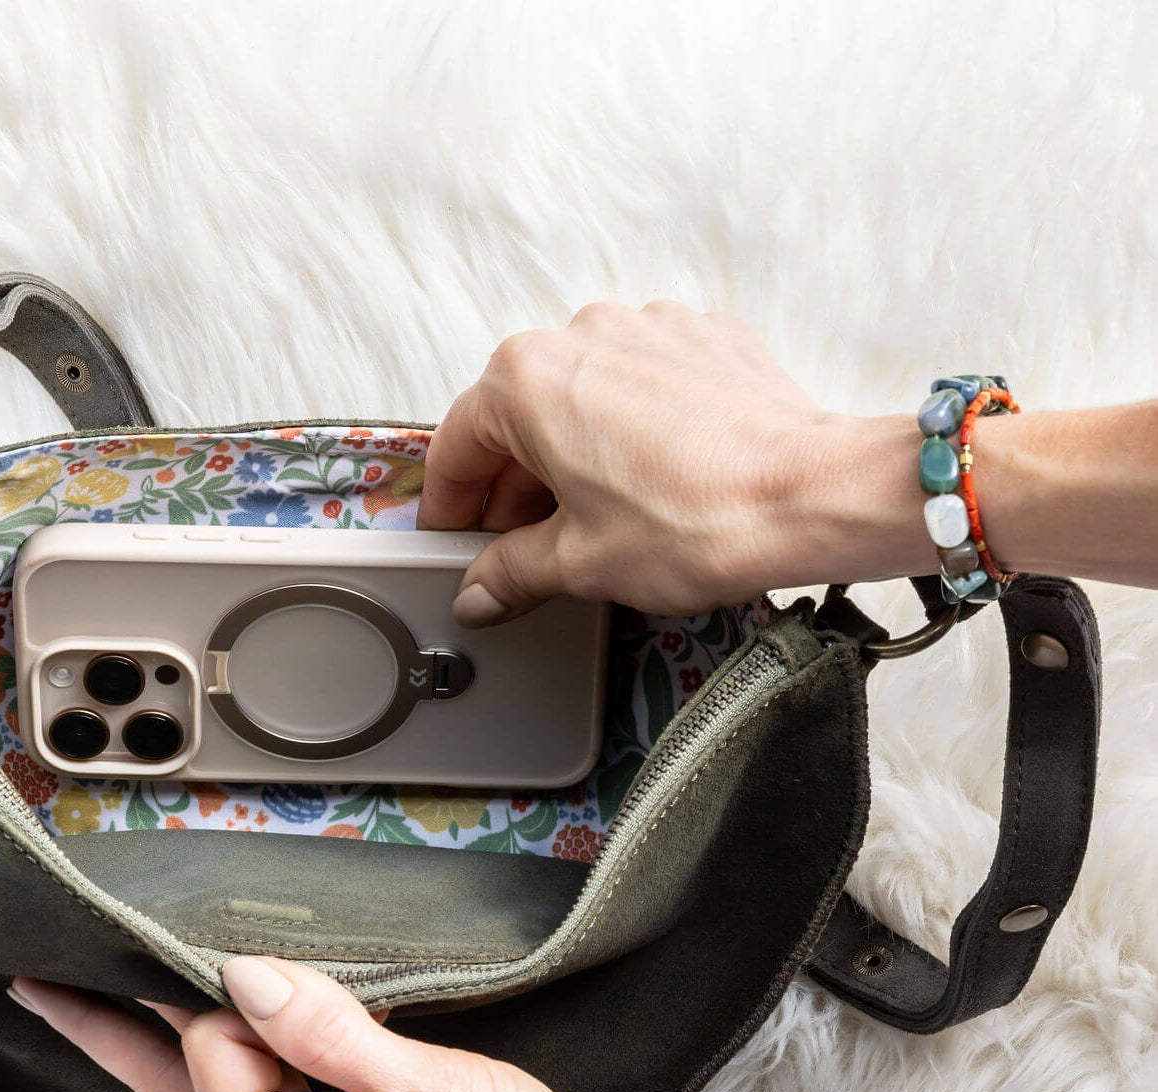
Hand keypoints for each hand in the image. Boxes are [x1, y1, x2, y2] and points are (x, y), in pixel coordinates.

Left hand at [9, 957, 751, 1091]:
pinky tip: (264, 1017)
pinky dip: (268, 1047)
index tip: (201, 933)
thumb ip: (328, 1034)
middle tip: (44, 983)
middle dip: (110, 1032)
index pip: (211, 1057)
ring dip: (194, 1033)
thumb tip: (242, 978)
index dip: (216, 992)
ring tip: (132, 987)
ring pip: (229, 1087)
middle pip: (178, 1089)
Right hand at [418, 302, 934, 620]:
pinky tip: (650, 481)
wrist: (816, 495)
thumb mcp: (580, 563)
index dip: (450, 507)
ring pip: (581, 397)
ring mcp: (648, 328)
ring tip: (594, 518)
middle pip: (518, 417)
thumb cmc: (702, 519)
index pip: (457, 446)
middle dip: (513, 485)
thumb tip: (484, 588)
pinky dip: (633, 428)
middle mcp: (581, 334)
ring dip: (573, 453)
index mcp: (527, 380)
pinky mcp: (705, 339)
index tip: (454, 539)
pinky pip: (644, 383)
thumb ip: (512, 572)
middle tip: (520, 547)